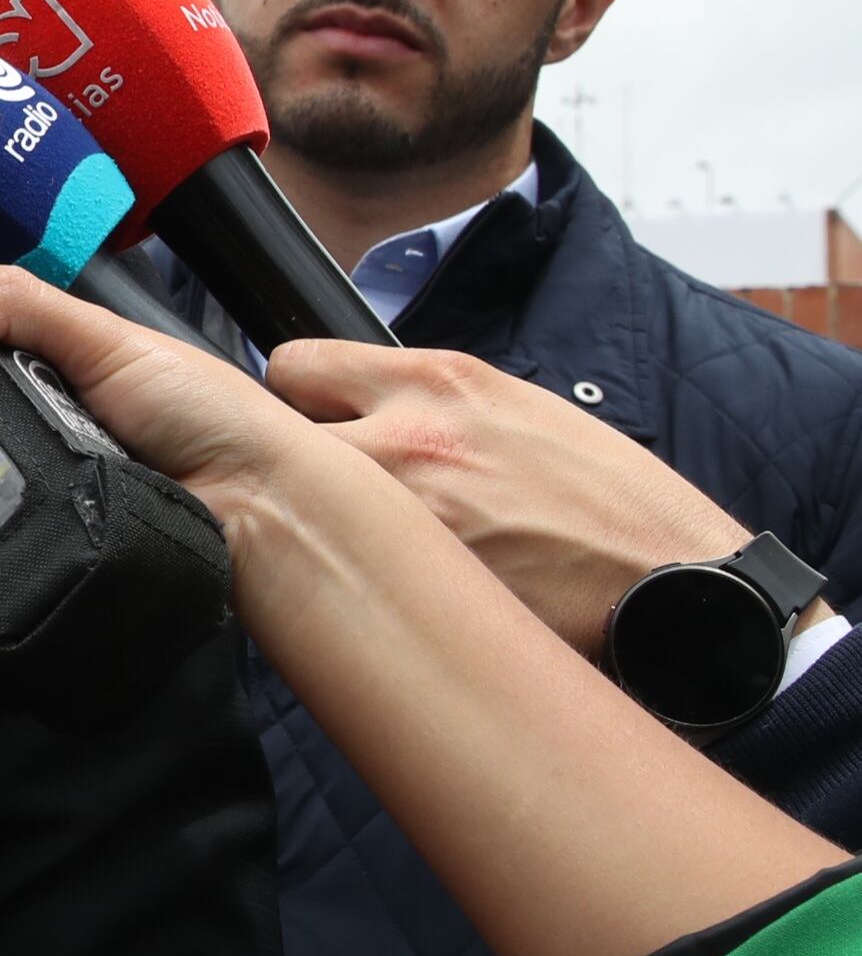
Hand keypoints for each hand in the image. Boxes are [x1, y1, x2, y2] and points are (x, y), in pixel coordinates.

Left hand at [263, 341, 761, 656]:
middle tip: (327, 490)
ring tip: (355, 544)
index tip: (308, 420)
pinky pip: (336, 575)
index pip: (295, 365)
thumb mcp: (520, 412)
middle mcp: (408, 439)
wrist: (682, 590)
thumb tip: (366, 405)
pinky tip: (384, 589)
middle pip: (274, 436)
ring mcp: (401, 518)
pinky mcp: (411, 588)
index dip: (294, 398)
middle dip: (290, 459)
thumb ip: (433, 402)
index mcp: (440, 384)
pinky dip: (347, 580)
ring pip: (297, 509)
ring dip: (314, 523)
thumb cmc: (613, 507)